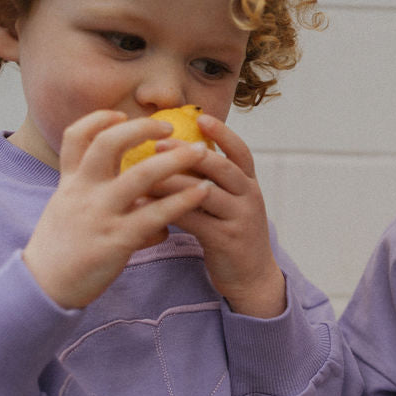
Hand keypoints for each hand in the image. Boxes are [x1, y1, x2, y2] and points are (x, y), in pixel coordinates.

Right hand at [23, 110, 210, 308]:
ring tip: (202, 153)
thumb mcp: (69, 211)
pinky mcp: (117, 240)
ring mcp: (100, 214)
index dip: (99, 119)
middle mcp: (83, 191)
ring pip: (140, 177)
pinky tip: (202, 193)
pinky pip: (155, 216)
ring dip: (175, 161)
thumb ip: (97, 195)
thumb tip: (133, 193)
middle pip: (109, 144)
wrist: (45, 286)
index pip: (77, 136)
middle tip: (171, 126)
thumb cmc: (64, 249)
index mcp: (70, 182)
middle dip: (142, 129)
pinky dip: (181, 202)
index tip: (121, 113)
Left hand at [153, 113, 284, 317]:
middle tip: (157, 143)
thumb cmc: (231, 234)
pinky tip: (145, 205)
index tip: (201, 117)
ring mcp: (241, 218)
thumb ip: (212, 180)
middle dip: (188, 153)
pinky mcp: (227, 240)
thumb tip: (176, 152)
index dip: (223, 134)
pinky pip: (195, 220)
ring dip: (173, 181)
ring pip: (205, 192)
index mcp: (250, 184)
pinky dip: (169, 210)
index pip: (241, 152)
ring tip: (143, 172)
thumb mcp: (230, 203)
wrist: (251, 277)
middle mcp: (249, 197)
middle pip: (221, 167)